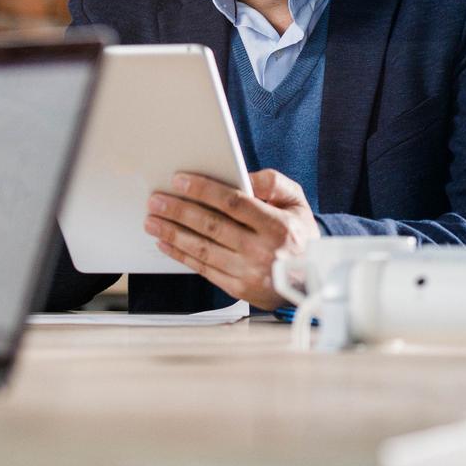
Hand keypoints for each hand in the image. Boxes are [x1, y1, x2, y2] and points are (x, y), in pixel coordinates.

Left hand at [144, 169, 318, 309]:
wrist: (313, 280)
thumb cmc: (300, 234)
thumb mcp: (297, 202)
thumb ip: (273, 183)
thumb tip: (242, 177)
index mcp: (277, 226)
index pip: (234, 203)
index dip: (204, 190)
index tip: (179, 180)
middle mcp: (261, 251)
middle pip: (212, 226)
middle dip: (179, 211)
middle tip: (156, 200)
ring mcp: (249, 272)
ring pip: (203, 249)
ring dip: (173, 233)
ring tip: (152, 221)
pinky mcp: (239, 288)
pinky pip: (204, 269)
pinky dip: (181, 255)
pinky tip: (166, 243)